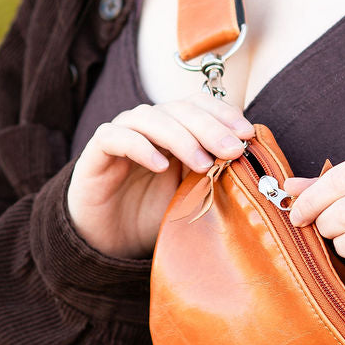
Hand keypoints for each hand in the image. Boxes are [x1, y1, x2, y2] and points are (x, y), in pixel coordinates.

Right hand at [66, 96, 254, 259]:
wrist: (109, 239)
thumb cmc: (152, 212)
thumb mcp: (191, 193)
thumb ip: (213, 173)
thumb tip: (248, 161)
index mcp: (173, 128)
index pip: (199, 105)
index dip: (224, 113)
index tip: (247, 134)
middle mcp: (148, 125)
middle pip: (179, 109)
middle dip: (210, 127)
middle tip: (231, 150)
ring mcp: (121, 134)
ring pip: (150, 118)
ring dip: (180, 137)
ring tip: (202, 163)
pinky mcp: (96, 151)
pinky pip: (116, 137)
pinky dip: (140, 147)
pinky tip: (160, 165)